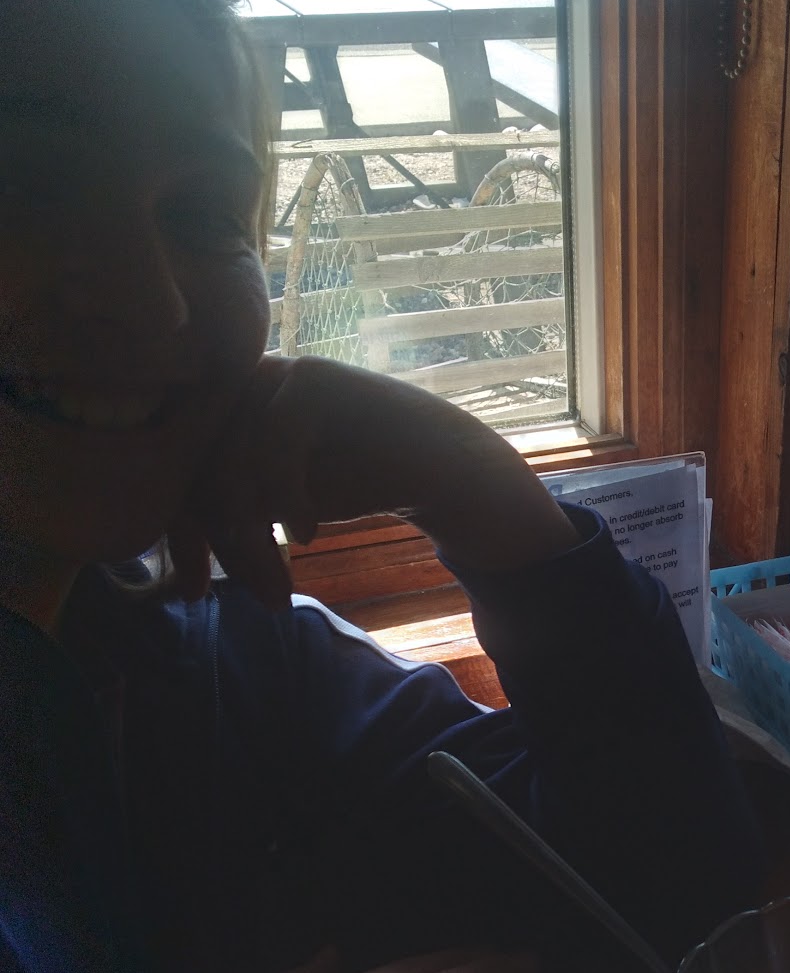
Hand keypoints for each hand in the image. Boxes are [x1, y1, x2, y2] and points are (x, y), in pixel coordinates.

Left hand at [169, 357, 575, 608]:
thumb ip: (224, 511)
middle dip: (218, 548)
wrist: (441, 464)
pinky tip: (304, 533)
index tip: (192, 592)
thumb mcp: (273, 504)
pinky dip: (285, 501)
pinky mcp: (312, 382)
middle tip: (252, 596)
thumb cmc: (352, 481)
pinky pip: (271, 451)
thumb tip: (166, 556)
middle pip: (193, 473)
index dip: (179, 538)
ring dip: (250, 542)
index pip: (176, 475)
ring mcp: (272, 376)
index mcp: (220, 409)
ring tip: (278, 587)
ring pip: (228, 469)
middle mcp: (237, 383)